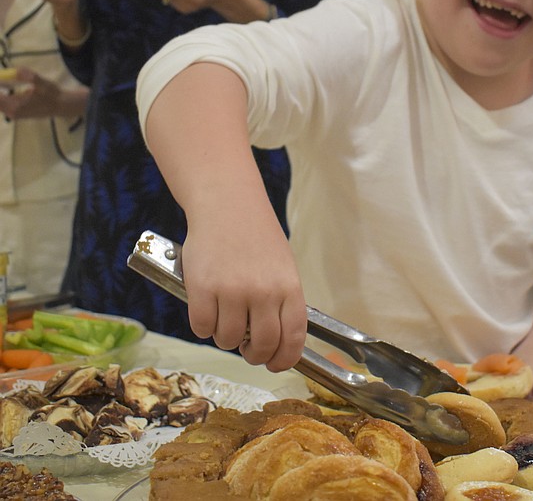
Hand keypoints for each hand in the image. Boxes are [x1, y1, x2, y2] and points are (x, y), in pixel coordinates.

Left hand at [0, 67, 72, 118]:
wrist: (61, 106)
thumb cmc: (53, 95)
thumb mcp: (43, 83)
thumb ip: (29, 76)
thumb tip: (15, 70)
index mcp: (16, 105)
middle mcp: (12, 112)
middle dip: (0, 87)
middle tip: (1, 78)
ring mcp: (13, 114)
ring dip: (1, 94)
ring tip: (3, 82)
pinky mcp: (16, 114)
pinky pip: (3, 106)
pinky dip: (2, 98)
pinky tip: (6, 89)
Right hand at [181, 209, 307, 371]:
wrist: (228, 205)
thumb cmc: (256, 237)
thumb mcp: (283, 267)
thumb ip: (283, 302)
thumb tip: (277, 342)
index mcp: (289, 287)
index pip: (293, 338)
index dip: (284, 360)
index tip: (275, 365)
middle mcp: (264, 292)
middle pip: (261, 346)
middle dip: (253, 354)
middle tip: (247, 348)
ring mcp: (232, 291)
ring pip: (227, 340)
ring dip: (224, 338)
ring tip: (225, 318)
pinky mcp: (202, 288)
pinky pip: (202, 328)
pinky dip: (203, 326)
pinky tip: (207, 310)